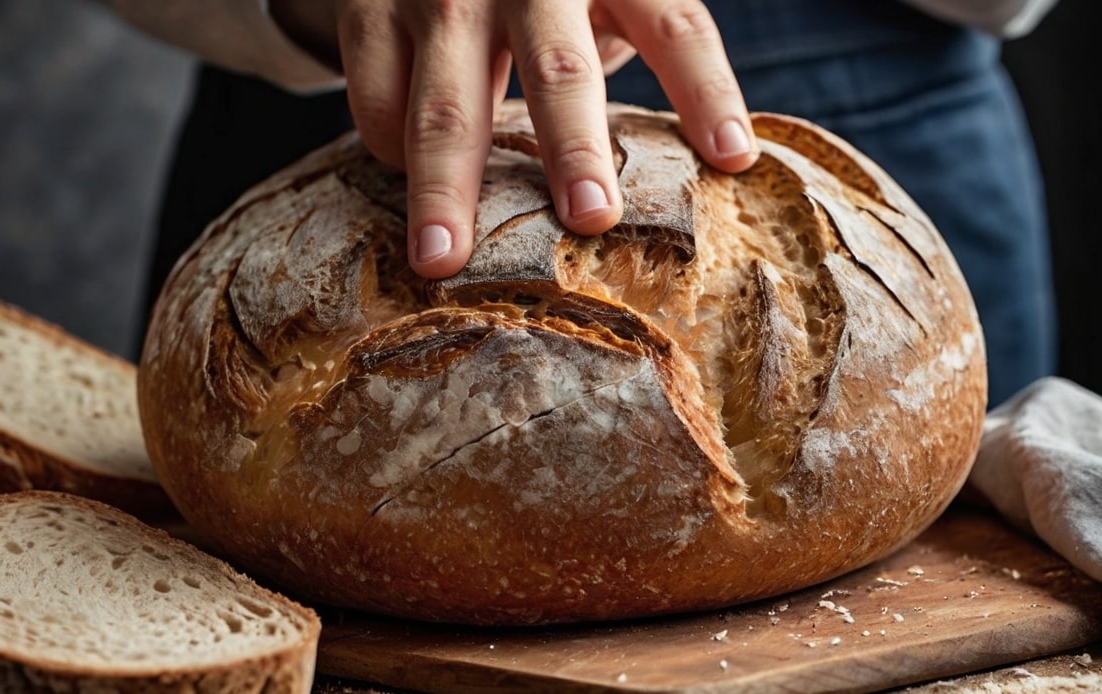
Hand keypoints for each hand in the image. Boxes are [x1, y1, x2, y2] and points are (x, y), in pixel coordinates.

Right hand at [108, 0, 759, 278]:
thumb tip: (698, 164)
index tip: (733, 160)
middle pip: (561, 72)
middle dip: (575, 151)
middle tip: (590, 222)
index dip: (704, 90)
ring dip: (445, 187)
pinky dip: (391, 152)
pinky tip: (405, 182)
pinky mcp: (368, 8)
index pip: (675, 24)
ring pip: (449, 103)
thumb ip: (628, 43)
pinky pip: (377, 98)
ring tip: (441, 261)